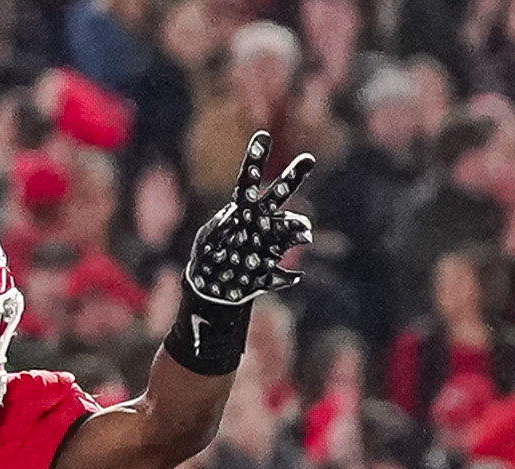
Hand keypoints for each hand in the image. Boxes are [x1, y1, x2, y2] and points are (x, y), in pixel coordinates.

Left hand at [185, 132, 315, 305]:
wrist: (215, 286)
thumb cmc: (208, 257)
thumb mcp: (206, 241)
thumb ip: (218, 228)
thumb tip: (233, 216)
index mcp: (241, 207)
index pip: (248, 179)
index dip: (255, 158)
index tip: (263, 136)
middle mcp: (260, 218)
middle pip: (278, 193)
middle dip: (292, 177)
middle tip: (308, 160)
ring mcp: (270, 239)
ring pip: (289, 226)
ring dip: (298, 227)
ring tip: (304, 233)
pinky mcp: (274, 262)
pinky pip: (287, 259)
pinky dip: (290, 264)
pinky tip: (296, 264)